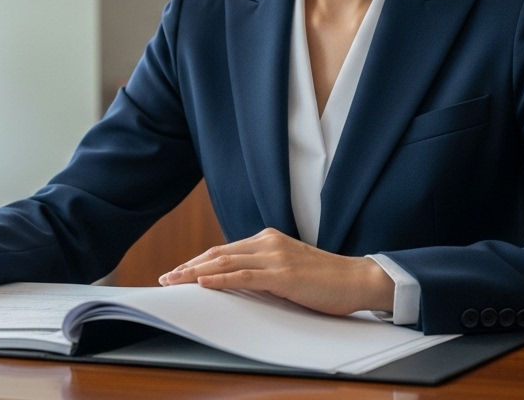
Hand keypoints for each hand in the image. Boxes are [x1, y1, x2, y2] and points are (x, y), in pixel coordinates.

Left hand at [157, 228, 393, 315]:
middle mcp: (267, 243)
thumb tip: (236, 283)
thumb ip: (264, 271)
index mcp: (268, 240)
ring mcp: (275, 256)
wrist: (357, 280)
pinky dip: (218, 278)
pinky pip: (243, 275)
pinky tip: (201, 283)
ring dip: (194, 272)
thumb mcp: (288, 270)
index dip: (198, 261)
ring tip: (174, 281)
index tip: (178, 272)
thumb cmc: (326, 281)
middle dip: (188, 266)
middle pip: (218, 253)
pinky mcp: (283, 274)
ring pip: (225, 261)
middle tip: (165, 278)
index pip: (224, 250)